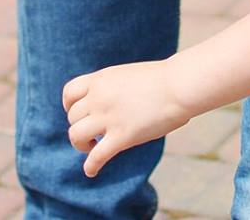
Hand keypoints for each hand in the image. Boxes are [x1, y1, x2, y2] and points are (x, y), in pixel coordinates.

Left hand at [63, 59, 192, 176]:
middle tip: (93, 134)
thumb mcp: (130, 76)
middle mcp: (99, 97)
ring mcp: (109, 117)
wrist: (180, 85)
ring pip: (76, 135)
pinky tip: (91, 172)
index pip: (69, 93)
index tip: (80, 114)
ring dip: (81, 145)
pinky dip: (90, 166)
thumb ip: (116, 88)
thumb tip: (116, 101)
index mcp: (102, 79)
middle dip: (80, 127)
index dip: (69, 106)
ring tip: (92, 147)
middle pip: (72, 117)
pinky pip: (96, 156)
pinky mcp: (122, 136)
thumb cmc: (164, 80)